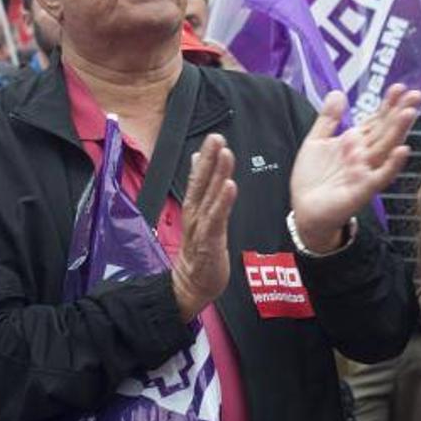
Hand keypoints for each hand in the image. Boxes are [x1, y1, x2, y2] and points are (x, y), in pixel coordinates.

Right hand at [171, 134, 235, 321]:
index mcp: (194, 206)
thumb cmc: (198, 249)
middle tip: (216, 137)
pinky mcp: (209, 240)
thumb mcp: (198, 213)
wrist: (191, 283)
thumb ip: (199, 186)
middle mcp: (195, 212)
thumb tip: (196, 159)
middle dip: (209, 158)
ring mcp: (201, 226)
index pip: (198, 177)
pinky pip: (216, 218)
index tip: (213, 137)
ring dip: (217, 174)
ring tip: (225, 154)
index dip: (205, 157)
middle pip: (201, 181)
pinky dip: (222, 201)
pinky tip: (230, 186)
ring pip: (209, 196)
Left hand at [290, 87, 419, 253]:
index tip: (399, 87)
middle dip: (399, 112)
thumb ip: (328, 119)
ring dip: (399, 130)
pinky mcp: (362, 189)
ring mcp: (366, 171)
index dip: (387, 104)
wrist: (304, 209)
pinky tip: (402, 150)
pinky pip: (380, 176)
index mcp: (355, 142)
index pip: (375, 119)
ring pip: (386, 148)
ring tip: (409, 112)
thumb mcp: (316, 141)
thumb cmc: (313, 178)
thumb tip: (338, 93)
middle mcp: (365, 155)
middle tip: (415, 94)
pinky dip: (392, 164)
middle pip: (386, 130)